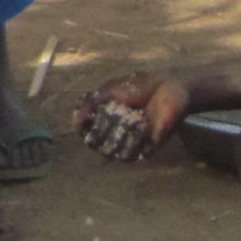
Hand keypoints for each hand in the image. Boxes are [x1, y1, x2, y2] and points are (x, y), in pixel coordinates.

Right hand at [75, 71, 192, 165]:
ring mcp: (131, 143)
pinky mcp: (146, 149)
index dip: (83, 128)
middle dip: (101, 129)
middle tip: (113, 114)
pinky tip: (143, 122)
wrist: (167, 87)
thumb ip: (90, 103)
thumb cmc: (138, 87)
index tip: (85, 118)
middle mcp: (115, 136)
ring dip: (118, 134)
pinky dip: (135, 138)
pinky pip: (132, 154)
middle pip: (96, 146)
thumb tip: (74, 120)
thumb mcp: (109, 90)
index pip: (86, 134)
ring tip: (130, 117)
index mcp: (104, 122)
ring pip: (112, 154)